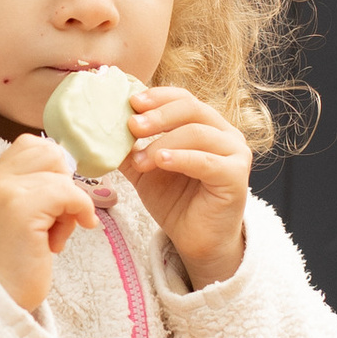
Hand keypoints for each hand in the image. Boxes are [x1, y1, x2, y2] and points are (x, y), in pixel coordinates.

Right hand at [0, 133, 97, 314]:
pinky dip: (78, 213)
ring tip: (54, 234)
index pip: (32, 145)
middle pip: (50, 152)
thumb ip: (36, 191)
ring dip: (70, 204)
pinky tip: (61, 241)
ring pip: (61, 174)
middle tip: (58, 217)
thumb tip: (71, 171)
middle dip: (65, 183)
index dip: (55, 169)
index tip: (57, 201)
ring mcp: (6, 192)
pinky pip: (68, 193)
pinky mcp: (21, 208)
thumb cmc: (17, 263)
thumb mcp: (21, 217)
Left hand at [124, 85, 250, 287]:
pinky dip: (182, 158)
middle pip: (192, 108)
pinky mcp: (236, 176)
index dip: (157, 97)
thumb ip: (130, 148)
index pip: (183, 98)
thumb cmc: (176, 201)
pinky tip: (161, 161)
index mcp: (206, 125)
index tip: (131, 104)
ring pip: (198, 133)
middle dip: (158, 115)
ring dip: (163, 142)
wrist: (196, 240)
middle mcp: (225, 134)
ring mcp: (234, 153)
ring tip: (141, 160)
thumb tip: (101, 128)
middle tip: (132, 125)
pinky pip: (208, 161)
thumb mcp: (145, 169)